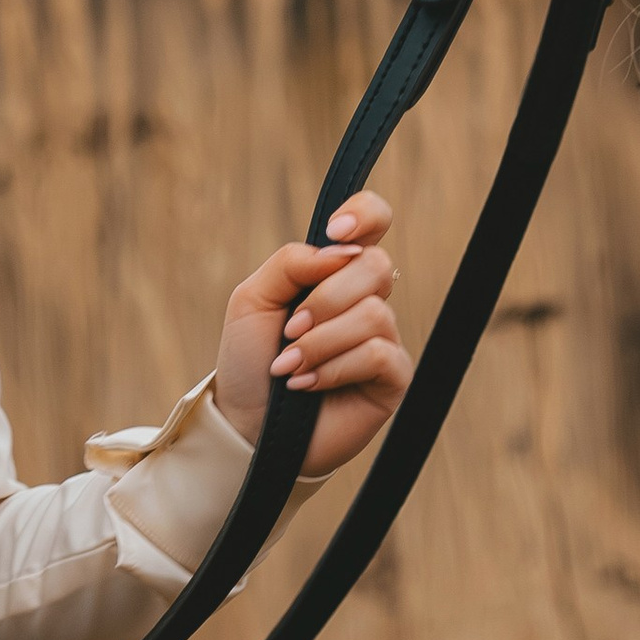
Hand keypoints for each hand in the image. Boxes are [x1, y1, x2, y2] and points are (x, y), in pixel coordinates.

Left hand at [211, 189, 408, 478]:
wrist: (247, 425)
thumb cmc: (249, 362)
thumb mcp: (252, 299)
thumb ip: (292, 262)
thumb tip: (341, 250)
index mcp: (334, 272)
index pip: (374, 220)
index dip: (365, 214)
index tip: (335, 233)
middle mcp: (365, 300)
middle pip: (375, 266)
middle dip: (325, 299)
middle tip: (289, 330)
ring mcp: (383, 339)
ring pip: (373, 314)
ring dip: (320, 342)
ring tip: (289, 367)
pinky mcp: (392, 378)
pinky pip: (377, 355)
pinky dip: (333, 368)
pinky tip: (307, 385)